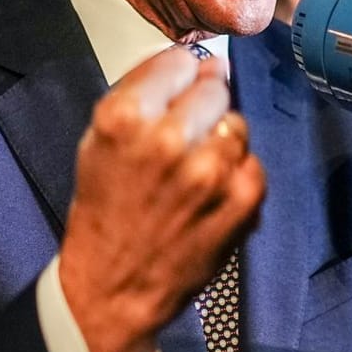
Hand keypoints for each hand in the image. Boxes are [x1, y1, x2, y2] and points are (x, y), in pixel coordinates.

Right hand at [58, 48, 265, 351]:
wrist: (114, 289)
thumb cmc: (104, 213)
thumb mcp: (98, 142)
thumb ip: (141, 96)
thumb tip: (193, 65)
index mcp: (124, 118)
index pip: (178, 63)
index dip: (180, 76)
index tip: (179, 88)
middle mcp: (168, 139)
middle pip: (212, 89)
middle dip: (203, 106)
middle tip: (187, 135)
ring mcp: (210, 170)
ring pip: (236, 125)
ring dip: (222, 142)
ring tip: (196, 172)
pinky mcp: (241, 198)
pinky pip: (253, 162)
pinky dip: (238, 175)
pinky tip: (212, 196)